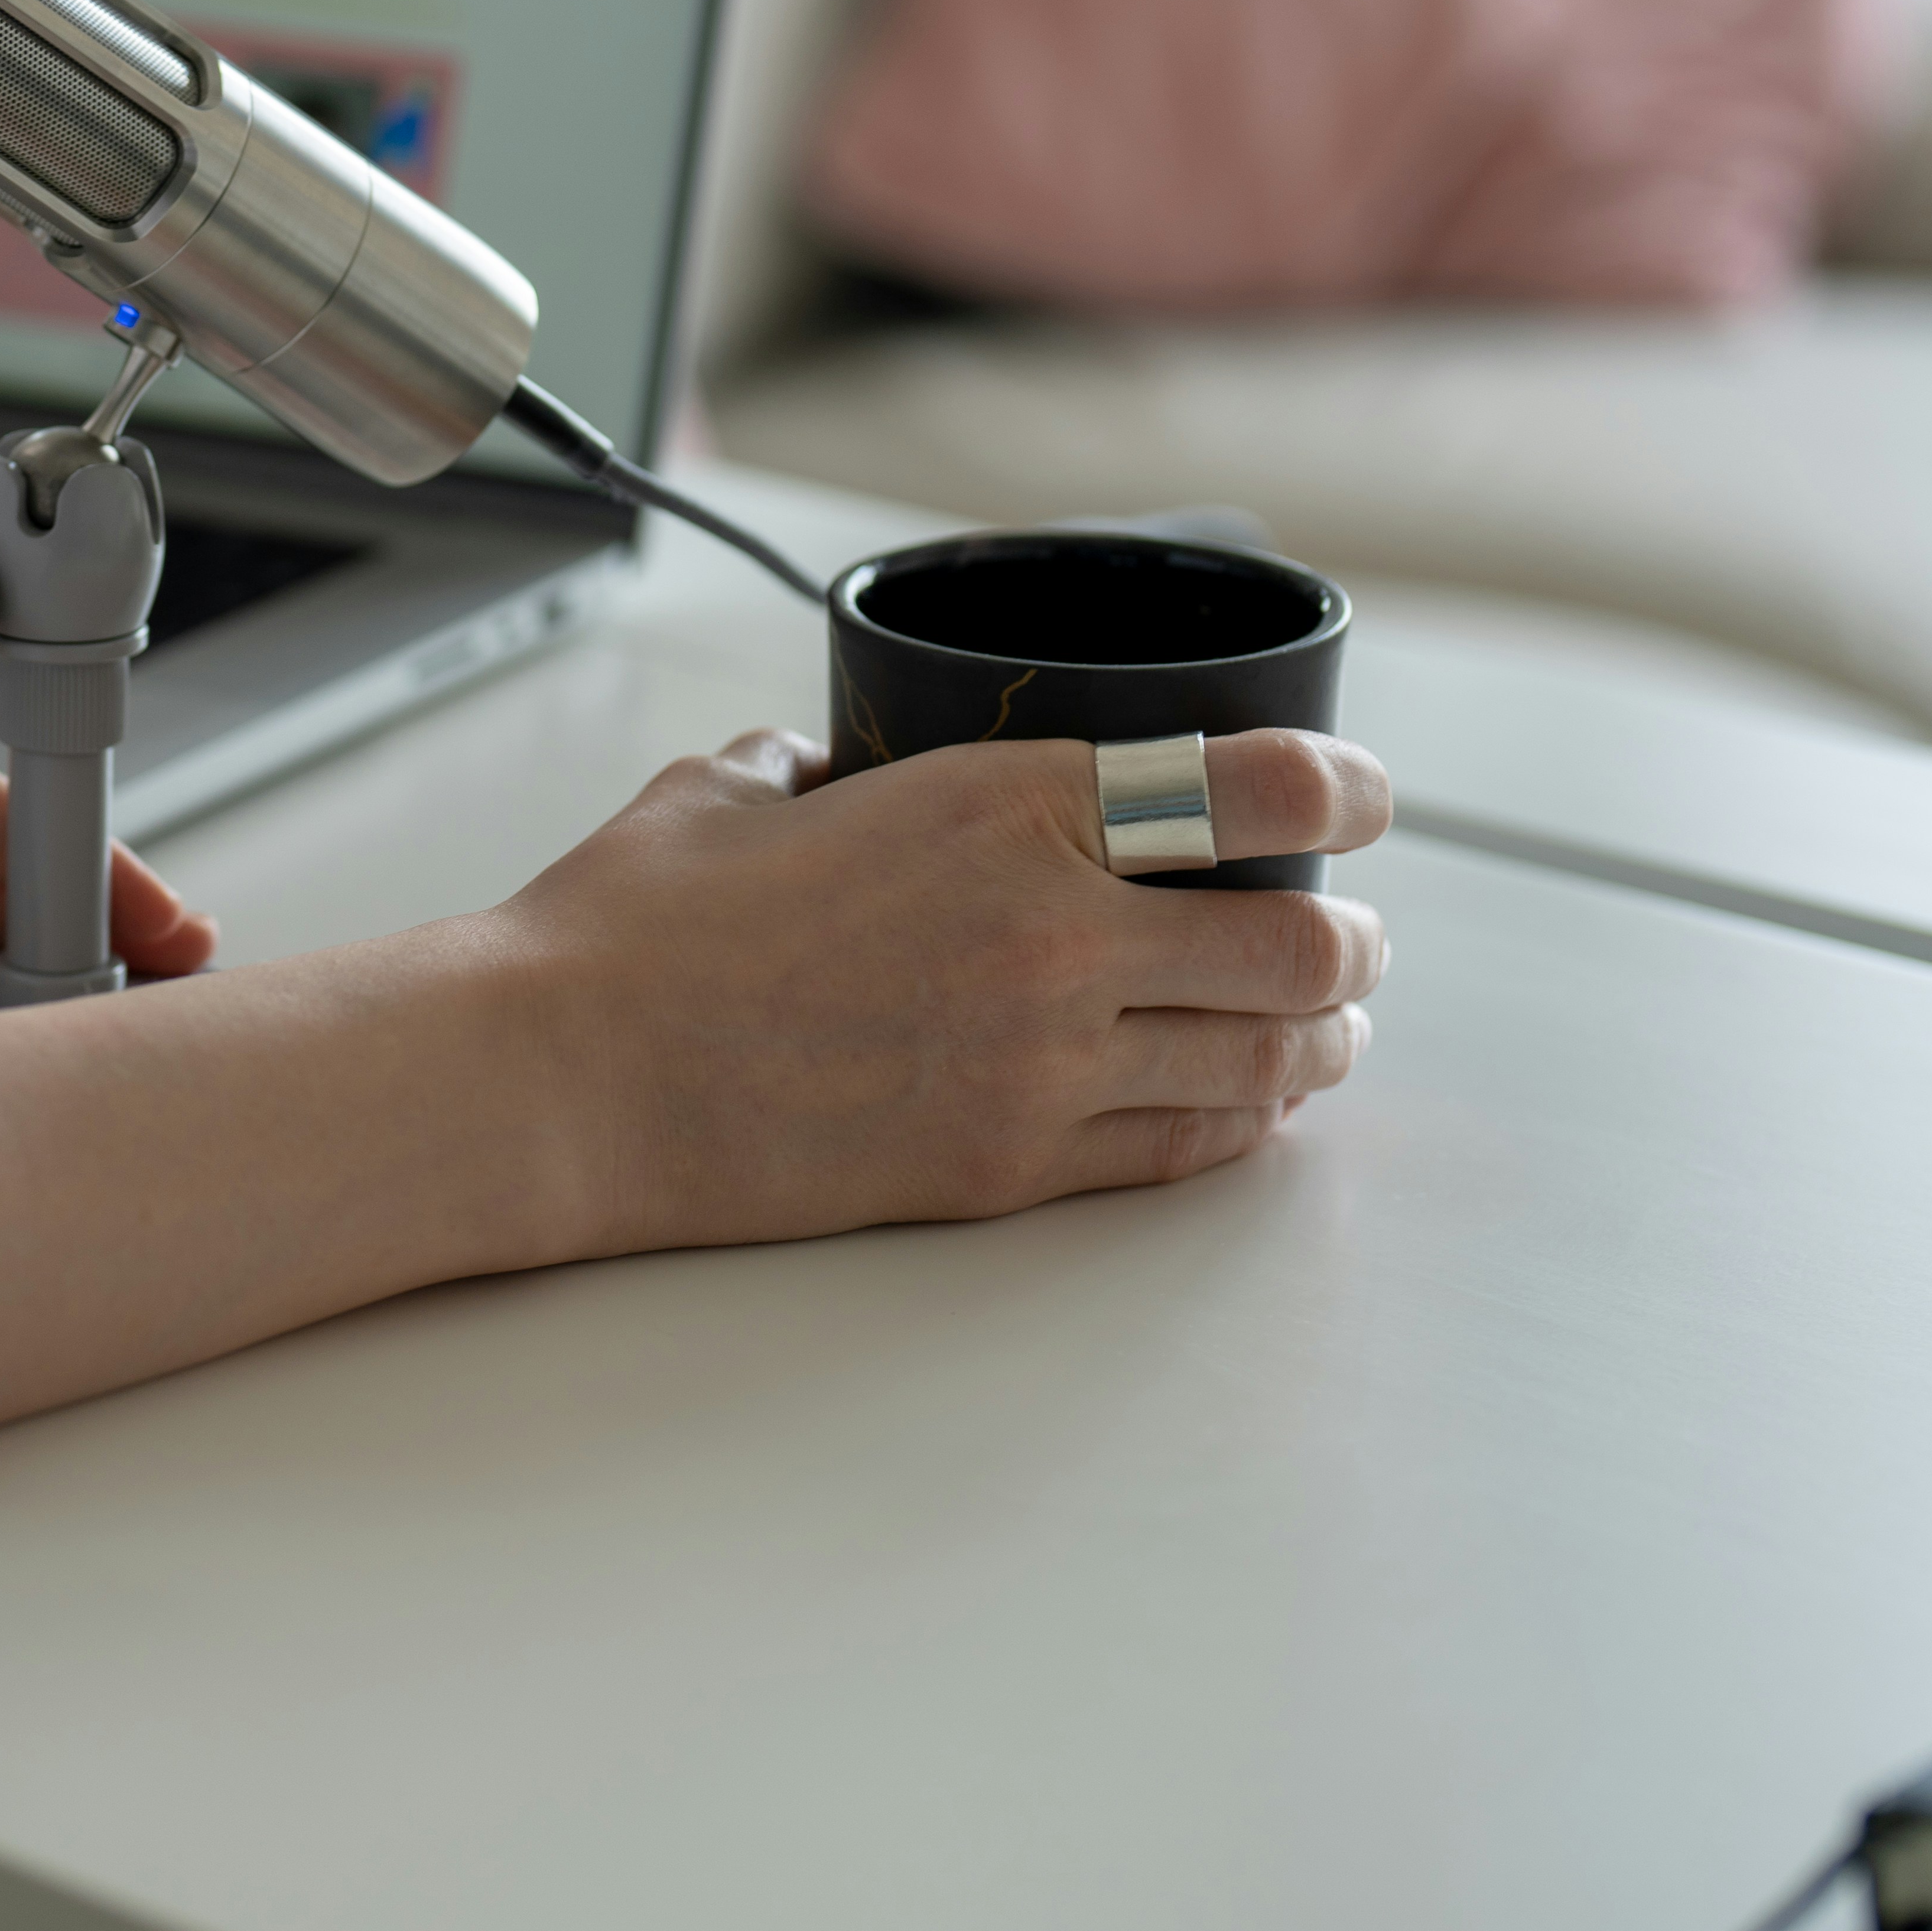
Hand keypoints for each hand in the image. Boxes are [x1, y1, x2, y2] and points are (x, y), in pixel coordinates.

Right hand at [488, 726, 1391, 1253]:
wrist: (569, 1073)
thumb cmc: (635, 928)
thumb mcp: (743, 786)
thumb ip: (825, 763)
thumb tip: (844, 765)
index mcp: (1006, 807)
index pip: (1259, 786)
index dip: (1346, 788)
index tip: (1363, 796)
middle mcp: (1054, 934)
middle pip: (1301, 944)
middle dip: (1352, 938)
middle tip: (1352, 931)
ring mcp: (1042, 1066)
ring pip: (1267, 1057)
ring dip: (1318, 1038)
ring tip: (1326, 1025)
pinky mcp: (1010, 1167)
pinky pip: (1184, 1148)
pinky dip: (1241, 1119)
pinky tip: (1247, 1100)